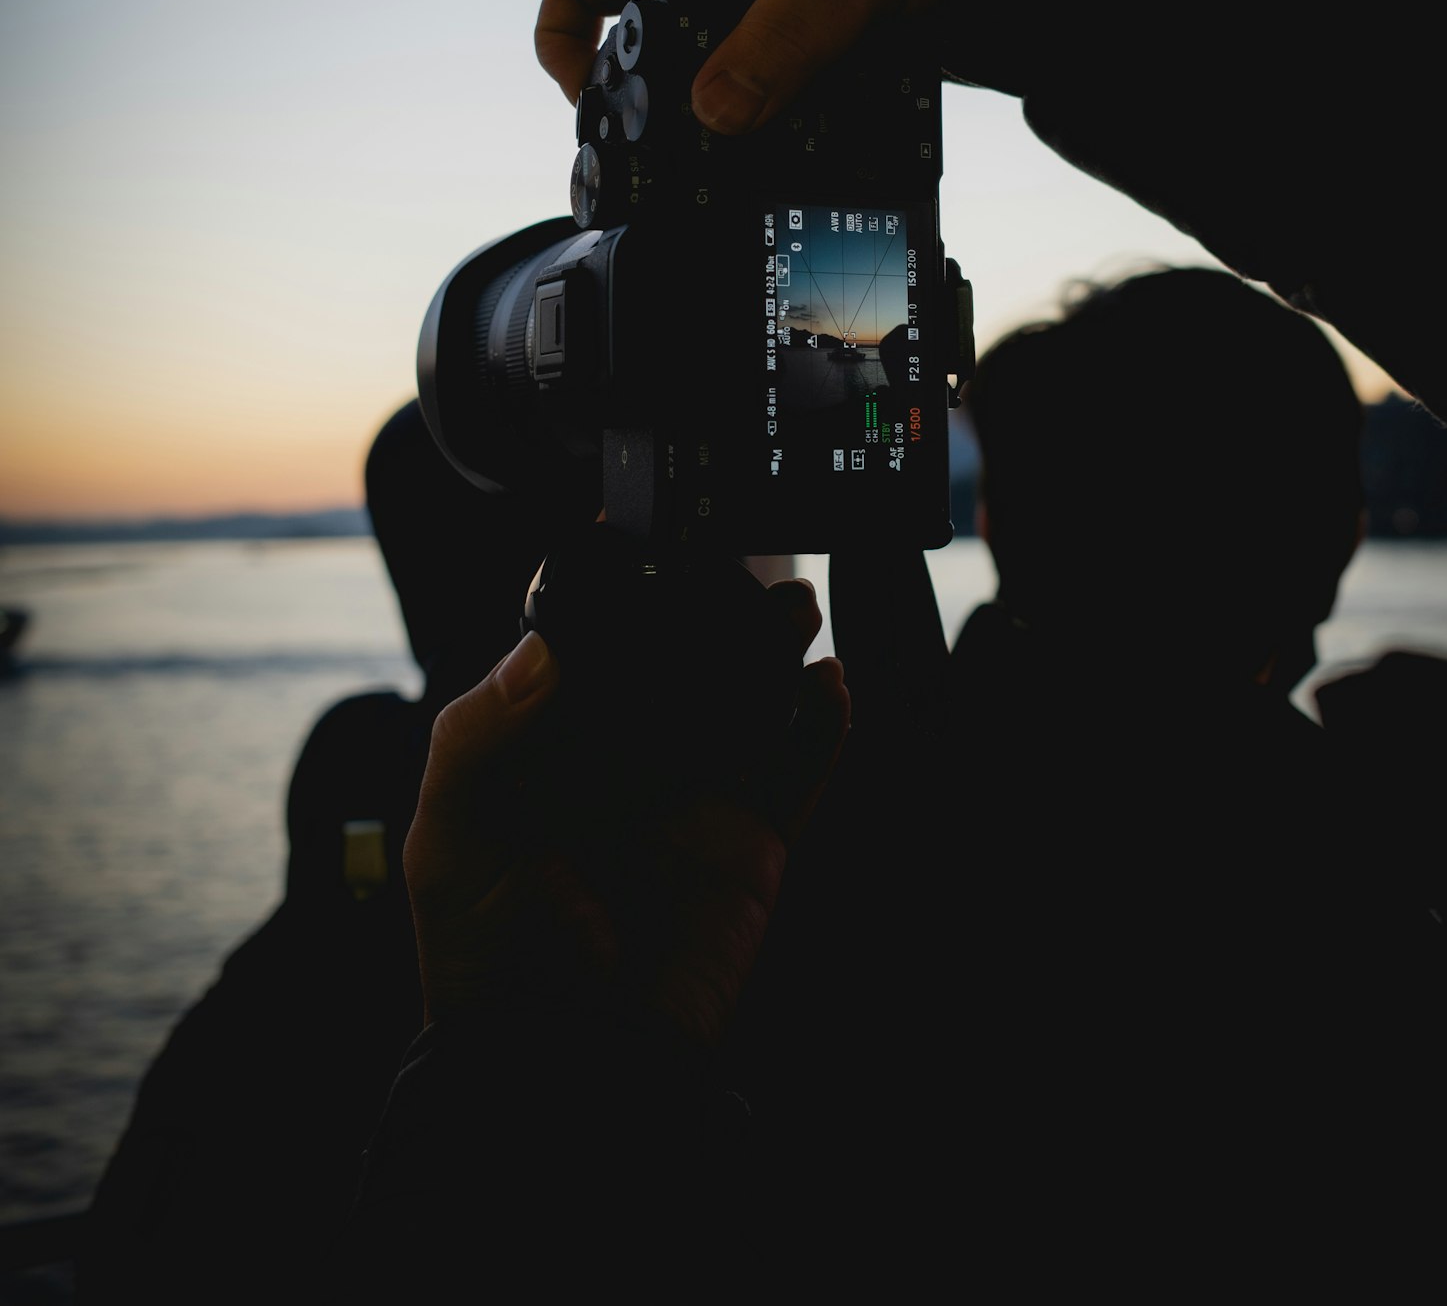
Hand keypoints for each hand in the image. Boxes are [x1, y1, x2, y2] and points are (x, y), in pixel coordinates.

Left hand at [403, 577, 847, 1050]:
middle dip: (716, 617)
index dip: (621, 603)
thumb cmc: (483, 958)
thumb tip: (538, 650)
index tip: (643, 543)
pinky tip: (829, 689)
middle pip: (682, 673)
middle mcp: (629, 768)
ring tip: (796, 607)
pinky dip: (817, 732)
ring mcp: (694, 806)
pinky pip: (792, 779)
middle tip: (741, 568)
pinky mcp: (747, 851)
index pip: (593, 657)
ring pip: (746, 711)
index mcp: (553, 751)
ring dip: (776, 657)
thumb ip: (480, 736)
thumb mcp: (451, 837)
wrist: (555, 1069)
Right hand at [535, 0, 952, 133]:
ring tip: (739, 185)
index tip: (584, 101)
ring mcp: (771, 20)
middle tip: (671, 172)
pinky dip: (778, 135)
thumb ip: (780, 42)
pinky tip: (799, 170)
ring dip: (723, 134)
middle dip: (652, 112)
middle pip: (651, 55)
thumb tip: (714, 116)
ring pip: (715, 88)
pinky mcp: (816, 51)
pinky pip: (774, 101)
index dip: (563, 39)